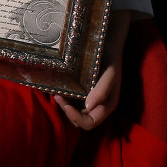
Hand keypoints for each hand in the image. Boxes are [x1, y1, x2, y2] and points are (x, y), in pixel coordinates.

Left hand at [54, 10, 131, 129]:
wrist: (106, 44)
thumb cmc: (109, 60)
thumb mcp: (109, 74)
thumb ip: (102, 90)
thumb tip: (88, 106)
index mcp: (106, 106)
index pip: (89, 122)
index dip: (76, 117)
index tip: (64, 103)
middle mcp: (98, 105)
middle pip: (80, 120)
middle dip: (67, 111)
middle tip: (57, 95)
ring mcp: (90, 99)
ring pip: (74, 111)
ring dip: (64, 105)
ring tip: (57, 91)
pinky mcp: (83, 90)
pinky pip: (72, 101)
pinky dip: (65, 98)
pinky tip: (59, 87)